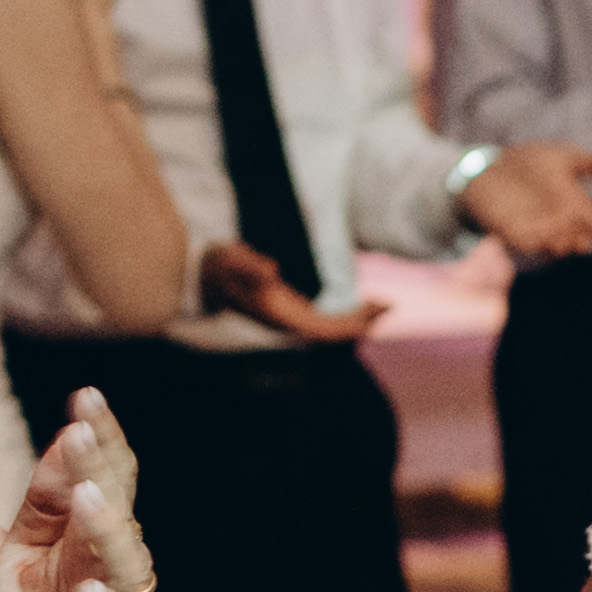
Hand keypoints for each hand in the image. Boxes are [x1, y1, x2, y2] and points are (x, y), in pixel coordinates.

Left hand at [0, 394, 158, 591]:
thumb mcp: (16, 566)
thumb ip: (40, 512)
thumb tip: (60, 443)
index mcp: (85, 548)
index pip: (104, 482)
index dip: (98, 442)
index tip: (87, 395)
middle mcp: (109, 578)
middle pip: (116, 514)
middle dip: (104, 468)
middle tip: (86, 425)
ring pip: (126, 571)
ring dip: (108, 533)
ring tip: (89, 497)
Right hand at [196, 241, 378, 341]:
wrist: (201, 274)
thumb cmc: (219, 266)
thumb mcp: (231, 259)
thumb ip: (249, 265)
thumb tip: (272, 271)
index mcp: (279, 316)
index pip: (324, 330)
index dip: (353, 325)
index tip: (376, 311)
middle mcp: (286, 323)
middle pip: (333, 332)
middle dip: (363, 322)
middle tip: (389, 305)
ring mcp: (288, 318)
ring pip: (330, 328)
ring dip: (356, 320)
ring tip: (381, 306)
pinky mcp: (289, 310)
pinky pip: (323, 320)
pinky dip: (344, 314)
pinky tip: (358, 305)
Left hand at [457, 139, 591, 261]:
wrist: (488, 166)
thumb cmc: (526, 163)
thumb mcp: (562, 156)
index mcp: (574, 207)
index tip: (590, 212)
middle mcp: (558, 224)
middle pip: (582, 242)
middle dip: (583, 233)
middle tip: (575, 216)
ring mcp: (537, 231)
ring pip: (560, 247)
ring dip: (564, 237)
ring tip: (561, 220)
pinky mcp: (514, 234)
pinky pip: (533, 245)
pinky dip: (541, 238)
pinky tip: (545, 227)